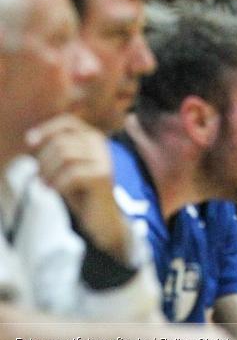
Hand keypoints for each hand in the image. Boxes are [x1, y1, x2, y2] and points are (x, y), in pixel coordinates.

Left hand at [26, 114, 130, 260]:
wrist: (102, 217)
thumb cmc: (81, 190)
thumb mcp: (65, 167)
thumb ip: (55, 151)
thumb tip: (32, 140)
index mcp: (92, 137)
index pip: (68, 122)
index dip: (46, 129)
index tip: (29, 142)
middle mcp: (100, 144)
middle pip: (61, 141)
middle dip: (43, 160)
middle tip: (38, 177)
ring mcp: (104, 158)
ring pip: (65, 155)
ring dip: (48, 171)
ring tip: (44, 184)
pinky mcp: (103, 175)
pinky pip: (72, 173)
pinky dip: (57, 183)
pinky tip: (53, 191)